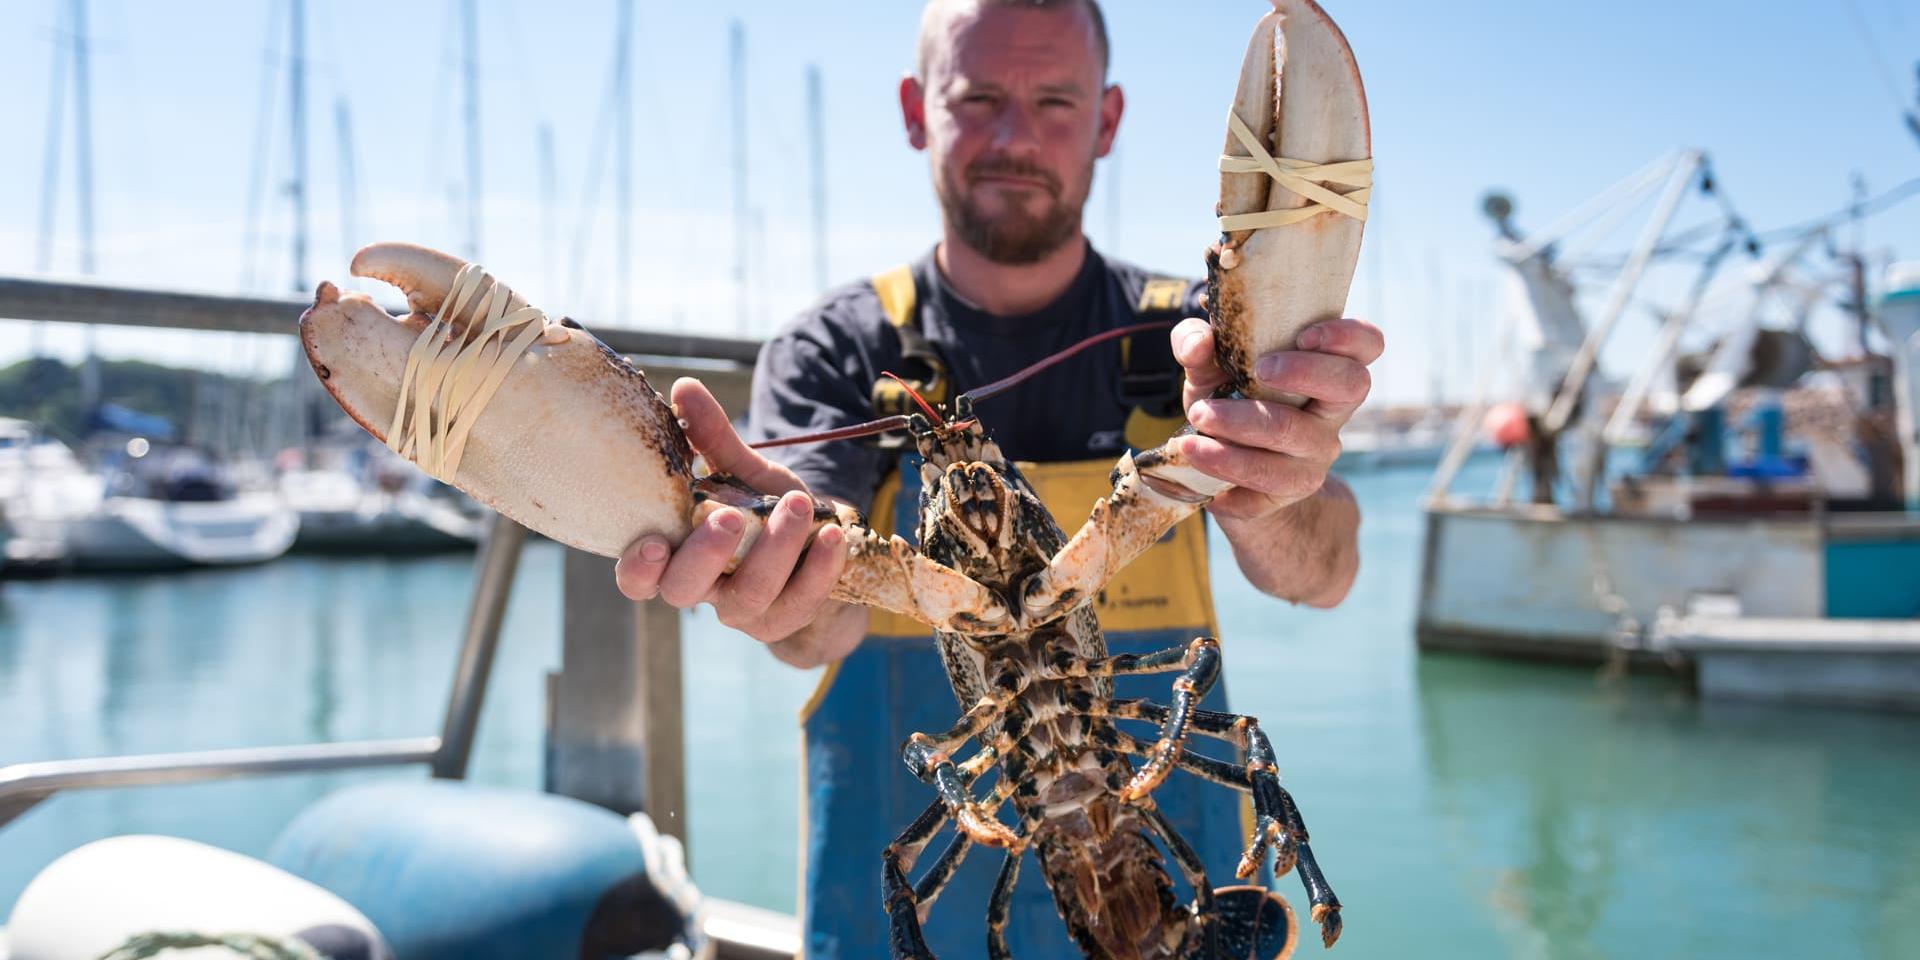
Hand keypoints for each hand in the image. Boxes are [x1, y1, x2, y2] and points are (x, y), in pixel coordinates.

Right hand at [614, 378, 850, 644]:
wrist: (821, 552)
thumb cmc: (767, 512)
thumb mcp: (743, 474)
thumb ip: (712, 438)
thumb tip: (684, 388)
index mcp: (679, 556)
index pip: (639, 579)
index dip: (637, 569)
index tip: (653, 543)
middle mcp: (706, 589)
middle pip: (684, 591)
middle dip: (705, 556)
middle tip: (730, 518)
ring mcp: (748, 610)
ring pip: (750, 595)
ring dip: (775, 549)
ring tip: (798, 503)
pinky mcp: (791, 618)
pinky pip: (802, 600)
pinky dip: (819, 567)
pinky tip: (832, 535)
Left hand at [1170, 317, 1383, 519]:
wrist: (1220, 479)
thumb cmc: (1226, 404)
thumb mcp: (1207, 369)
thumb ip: (1197, 344)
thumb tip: (1198, 342)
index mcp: (1323, 371)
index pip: (1367, 346)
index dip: (1347, 336)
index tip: (1304, 335)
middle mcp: (1330, 415)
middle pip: (1350, 385)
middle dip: (1302, 372)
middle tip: (1256, 371)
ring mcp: (1314, 457)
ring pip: (1293, 435)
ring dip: (1240, 424)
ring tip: (1197, 417)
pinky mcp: (1287, 493)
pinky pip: (1261, 483)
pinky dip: (1221, 467)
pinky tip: (1194, 458)